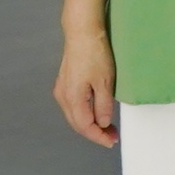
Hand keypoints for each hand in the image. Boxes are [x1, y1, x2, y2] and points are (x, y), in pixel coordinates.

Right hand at [53, 27, 118, 147]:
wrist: (82, 34)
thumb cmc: (95, 54)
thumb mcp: (105, 82)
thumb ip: (104, 105)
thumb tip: (104, 122)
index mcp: (72, 98)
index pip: (85, 126)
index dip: (98, 136)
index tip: (111, 141)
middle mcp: (63, 96)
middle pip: (77, 124)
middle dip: (95, 133)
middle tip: (112, 136)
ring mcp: (62, 90)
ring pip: (74, 116)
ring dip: (90, 124)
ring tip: (107, 127)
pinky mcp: (65, 84)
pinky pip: (73, 107)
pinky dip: (84, 114)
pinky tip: (96, 114)